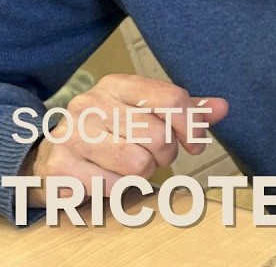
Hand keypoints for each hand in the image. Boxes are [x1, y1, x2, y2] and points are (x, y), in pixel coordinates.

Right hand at [20, 74, 229, 206]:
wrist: (52, 157)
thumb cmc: (110, 133)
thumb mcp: (147, 113)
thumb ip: (186, 111)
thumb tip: (223, 107)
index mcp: (116, 84)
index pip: (172, 98)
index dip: (192, 126)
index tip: (194, 144)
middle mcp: (90, 104)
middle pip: (159, 136)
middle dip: (164, 155)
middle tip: (149, 156)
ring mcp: (70, 135)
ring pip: (139, 164)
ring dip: (141, 174)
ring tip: (125, 166)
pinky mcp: (61, 168)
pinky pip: (115, 187)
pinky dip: (118, 190)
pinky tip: (104, 179)